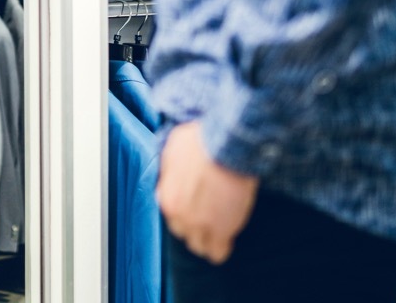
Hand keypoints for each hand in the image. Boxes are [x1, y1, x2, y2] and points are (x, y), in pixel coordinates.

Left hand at [156, 120, 258, 264]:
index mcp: (167, 198)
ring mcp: (201, 226)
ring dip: (207, 240)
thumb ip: (169, 169)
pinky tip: (227, 239)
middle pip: (184, 232)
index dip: (184, 211)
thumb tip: (168, 175)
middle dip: (194, 226)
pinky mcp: (222, 232)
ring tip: (217, 230)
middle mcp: (180, 217)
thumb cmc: (200, 142)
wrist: (226, 147)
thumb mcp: (173, 149)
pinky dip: (222, 248)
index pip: (172, 216)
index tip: (194, 206)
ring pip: (199, 247)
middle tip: (207, 215)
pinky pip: (218, 253)